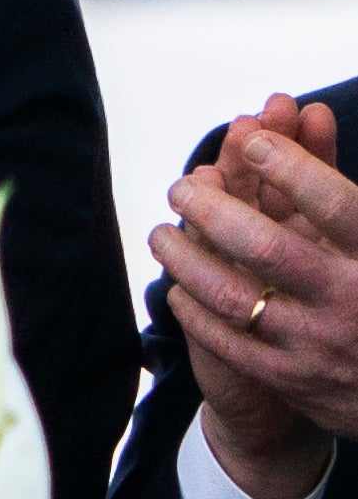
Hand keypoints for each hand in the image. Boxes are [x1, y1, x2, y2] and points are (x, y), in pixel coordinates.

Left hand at [155, 95, 357, 498]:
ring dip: (189, 260)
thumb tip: (310, 120)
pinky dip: (196, 311)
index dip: (296, 168)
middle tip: (181, 187)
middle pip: (272, 249)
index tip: (254, 138)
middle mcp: (349, 301)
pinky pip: (228, 342)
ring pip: (236, 298)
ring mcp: (316, 344)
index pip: (340, 207)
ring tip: (161, 233)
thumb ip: (348, 203)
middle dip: (218, 212)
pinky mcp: (290, 378)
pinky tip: (177, 287)